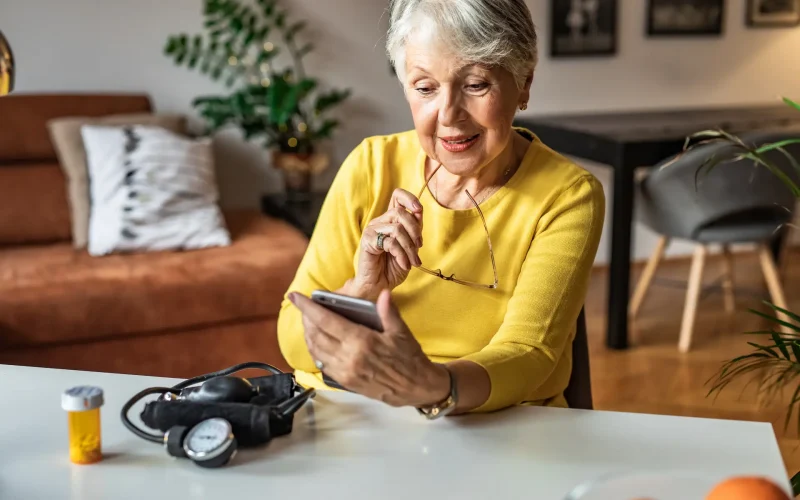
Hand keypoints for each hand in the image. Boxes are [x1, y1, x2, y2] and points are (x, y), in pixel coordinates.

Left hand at [289, 289, 449, 407]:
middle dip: (306, 319)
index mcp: (361, 341)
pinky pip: (323, 364)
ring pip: (316, 350)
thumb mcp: (401, 332)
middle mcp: (349, 357)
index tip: (295, 296)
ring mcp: (345, 372)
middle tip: (303, 308)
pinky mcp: (345, 382)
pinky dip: (316, 351)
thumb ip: (388, 312)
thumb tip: (383, 294)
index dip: (308, 307)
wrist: (416, 388)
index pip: (326, 320)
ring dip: (308, 335)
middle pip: (316, 335)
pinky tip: (318, 343)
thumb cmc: (409, 358)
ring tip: (308, 323)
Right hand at [350, 189, 423, 299]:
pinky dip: (401, 255)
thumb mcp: (410, 247)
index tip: (419, 210)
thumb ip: (414, 229)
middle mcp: (380, 222)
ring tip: (413, 261)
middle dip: (415, 231)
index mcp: (390, 220)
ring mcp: (372, 230)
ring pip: (397, 228)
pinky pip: (390, 242)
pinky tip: (404, 264)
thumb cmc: (393, 267)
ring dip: (409, 248)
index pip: (397, 196)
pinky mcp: (367, 241)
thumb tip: (418, 211)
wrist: (379, 285)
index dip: (410, 198)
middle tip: (419, 248)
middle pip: (400, 212)